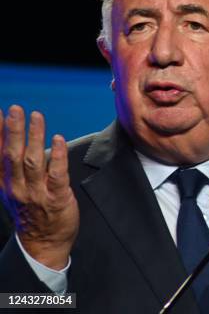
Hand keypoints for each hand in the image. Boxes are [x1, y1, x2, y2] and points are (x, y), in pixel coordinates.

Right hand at [0, 105, 78, 269]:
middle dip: (13, 130)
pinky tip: (58, 139)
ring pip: (34, 161)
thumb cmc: (30, 211)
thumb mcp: (12, 188)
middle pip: (12, 155)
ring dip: (35, 137)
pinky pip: (57, 174)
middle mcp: (17, 187)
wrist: (43, 244)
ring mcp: (36, 193)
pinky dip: (58, 156)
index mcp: (5, 183)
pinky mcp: (57, 198)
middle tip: (15, 109)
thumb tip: (7, 137)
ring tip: (36, 117)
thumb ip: (8, 165)